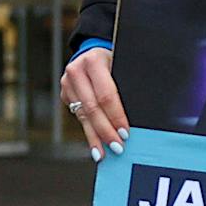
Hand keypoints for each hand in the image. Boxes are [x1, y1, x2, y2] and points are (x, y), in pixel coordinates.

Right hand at [60, 47, 127, 161]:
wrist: (91, 51)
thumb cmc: (115, 59)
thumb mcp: (122, 64)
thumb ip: (126, 85)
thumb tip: (140, 115)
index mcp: (93, 61)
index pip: (106, 95)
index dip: (116, 116)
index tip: (126, 132)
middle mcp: (76, 72)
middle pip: (92, 108)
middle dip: (105, 131)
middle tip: (118, 147)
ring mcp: (67, 83)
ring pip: (83, 115)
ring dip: (94, 137)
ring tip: (103, 154)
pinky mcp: (65, 94)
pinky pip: (78, 116)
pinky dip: (88, 132)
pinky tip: (95, 145)